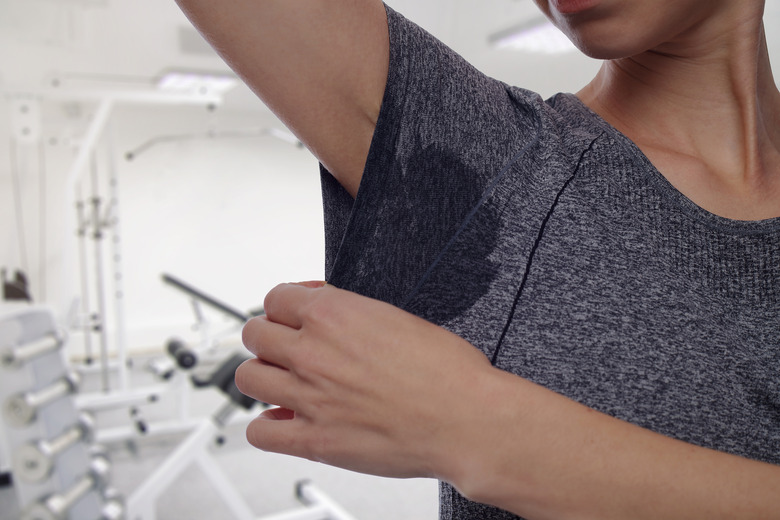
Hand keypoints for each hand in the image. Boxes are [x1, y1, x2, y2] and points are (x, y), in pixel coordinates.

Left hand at [235, 281, 494, 479]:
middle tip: (285, 347)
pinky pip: (259, 433)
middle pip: (254, 333)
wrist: (466, 418)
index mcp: (334, 314)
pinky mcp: (314, 439)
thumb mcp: (398, 317)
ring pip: (248, 377)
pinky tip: (283, 421)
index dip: (285, 306)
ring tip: (281, 382)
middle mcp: (313, 352)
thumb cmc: (446, 370)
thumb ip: (352, 313)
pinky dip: (266, 427)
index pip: (275, 297)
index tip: (294, 316)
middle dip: (269, 336)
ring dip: (263, 376)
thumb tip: (328, 311)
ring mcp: (309, 397)